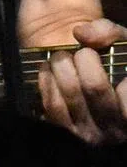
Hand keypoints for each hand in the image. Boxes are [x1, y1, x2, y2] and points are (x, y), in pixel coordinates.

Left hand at [38, 18, 126, 144]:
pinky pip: (52, 104)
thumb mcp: (121, 42)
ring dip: (62, 67)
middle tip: (82, 52)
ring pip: (71, 94)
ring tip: (62, 56)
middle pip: (95, 87)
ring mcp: (91, 134)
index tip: (106, 60)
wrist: (87, 74)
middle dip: (84, 60)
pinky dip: (47, 80)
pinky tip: (49, 69)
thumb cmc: (111, 60)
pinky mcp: (66, 132)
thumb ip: (108, 32)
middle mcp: (117, 129)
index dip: (121, 76)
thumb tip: (81, 34)